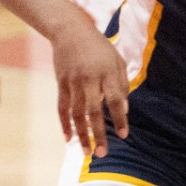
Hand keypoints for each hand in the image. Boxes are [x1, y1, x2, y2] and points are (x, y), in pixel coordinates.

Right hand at [50, 20, 129, 156]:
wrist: (71, 31)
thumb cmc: (100, 48)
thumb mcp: (117, 61)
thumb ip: (122, 84)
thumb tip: (124, 110)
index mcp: (108, 72)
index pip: (115, 100)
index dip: (120, 118)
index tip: (125, 135)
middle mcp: (89, 79)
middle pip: (94, 111)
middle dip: (99, 134)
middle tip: (102, 153)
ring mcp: (73, 82)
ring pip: (76, 113)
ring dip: (82, 134)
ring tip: (87, 151)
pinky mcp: (61, 83)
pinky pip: (62, 108)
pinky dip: (65, 124)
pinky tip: (69, 138)